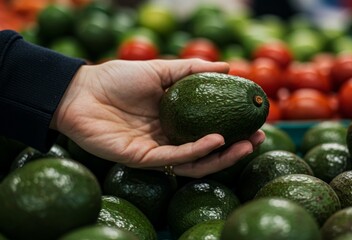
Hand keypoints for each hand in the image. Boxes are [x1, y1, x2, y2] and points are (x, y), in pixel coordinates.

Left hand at [51, 58, 264, 177]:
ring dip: (222, 156)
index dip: (234, 128)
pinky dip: (196, 151)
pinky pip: (174, 159)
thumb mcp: (161, 70)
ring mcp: (157, 151)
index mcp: (175, 121)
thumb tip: (229, 67)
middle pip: (208, 152)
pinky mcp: (142, 158)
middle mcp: (169, 139)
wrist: (80, 90)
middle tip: (258, 138)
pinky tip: (216, 139)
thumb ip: (192, 69)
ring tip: (245, 144)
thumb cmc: (116, 79)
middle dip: (236, 149)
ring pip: (195, 162)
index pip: (210, 130)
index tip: (256, 120)